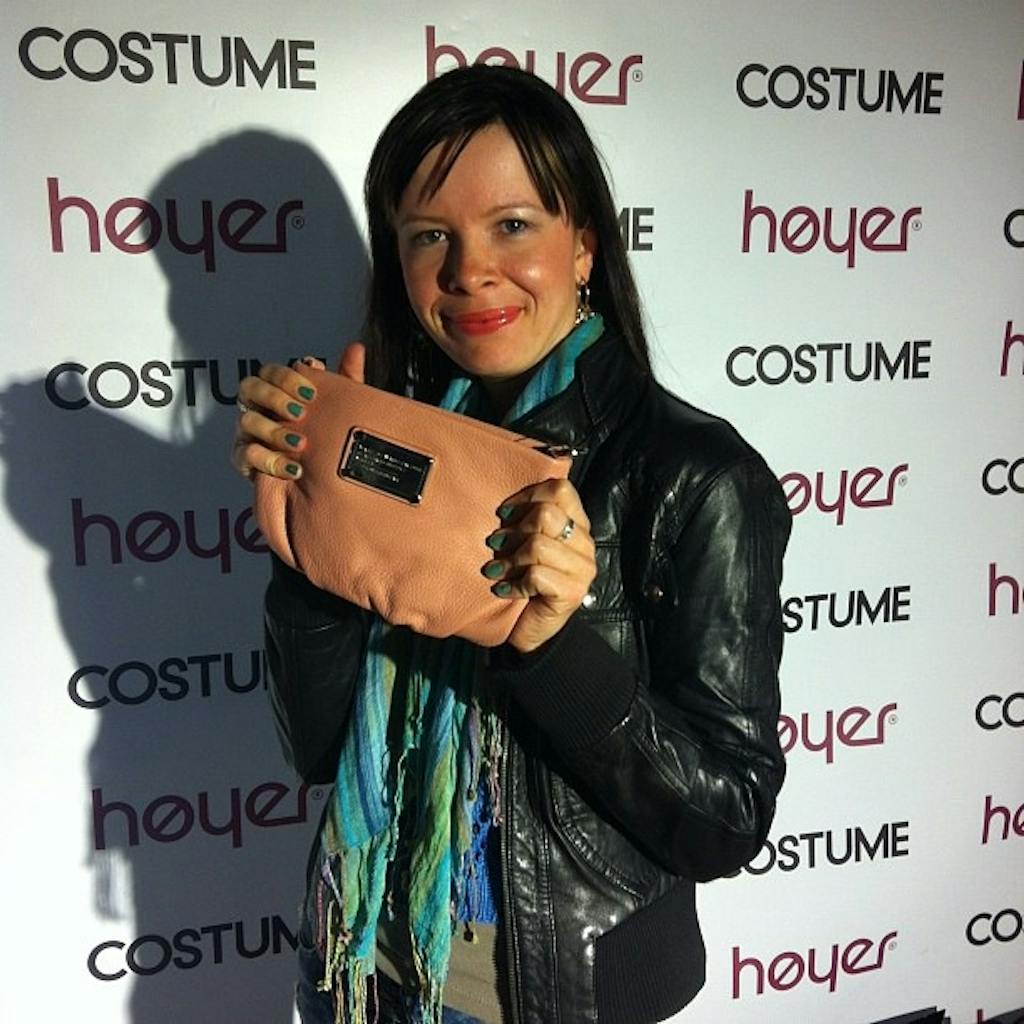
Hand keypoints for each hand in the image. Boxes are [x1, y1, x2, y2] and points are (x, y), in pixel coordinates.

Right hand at [231, 343, 365, 479]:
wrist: (320, 488)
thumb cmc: (326, 443)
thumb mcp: (341, 411)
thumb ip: (346, 380)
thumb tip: (356, 348)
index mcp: (278, 393)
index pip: (269, 372)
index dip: (286, 377)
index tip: (311, 392)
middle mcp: (259, 410)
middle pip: (249, 387)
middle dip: (274, 397)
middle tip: (300, 412)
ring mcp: (249, 435)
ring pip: (247, 421)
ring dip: (275, 431)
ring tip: (302, 443)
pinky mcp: (247, 463)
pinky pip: (246, 456)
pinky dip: (270, 461)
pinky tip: (294, 469)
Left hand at [483, 478, 595, 653]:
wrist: (532, 632)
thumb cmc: (524, 583)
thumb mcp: (526, 545)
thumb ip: (528, 520)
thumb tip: (502, 503)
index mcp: (577, 525)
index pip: (561, 490)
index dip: (529, 496)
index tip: (505, 513)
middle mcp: (585, 545)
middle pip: (547, 515)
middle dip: (515, 530)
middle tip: (498, 545)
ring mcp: (582, 570)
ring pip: (539, 545)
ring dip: (511, 559)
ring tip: (498, 570)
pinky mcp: (572, 593)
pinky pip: (536, 575)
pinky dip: (514, 584)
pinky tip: (505, 590)